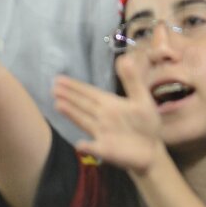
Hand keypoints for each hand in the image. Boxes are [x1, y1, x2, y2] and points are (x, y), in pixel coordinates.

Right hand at [54, 56, 162, 173]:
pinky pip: (94, 148)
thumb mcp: (142, 99)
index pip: (89, 93)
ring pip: (84, 121)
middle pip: (82, 104)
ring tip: (57, 104)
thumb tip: (125, 57)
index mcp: (109, 104)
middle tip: (53, 88)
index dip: (75, 86)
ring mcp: (102, 133)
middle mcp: (102, 117)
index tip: (58, 79)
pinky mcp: (106, 149)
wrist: (152, 149)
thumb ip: (132, 80)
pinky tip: (79, 144)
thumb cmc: (146, 123)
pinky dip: (87, 147)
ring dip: (72, 114)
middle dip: (68, 96)